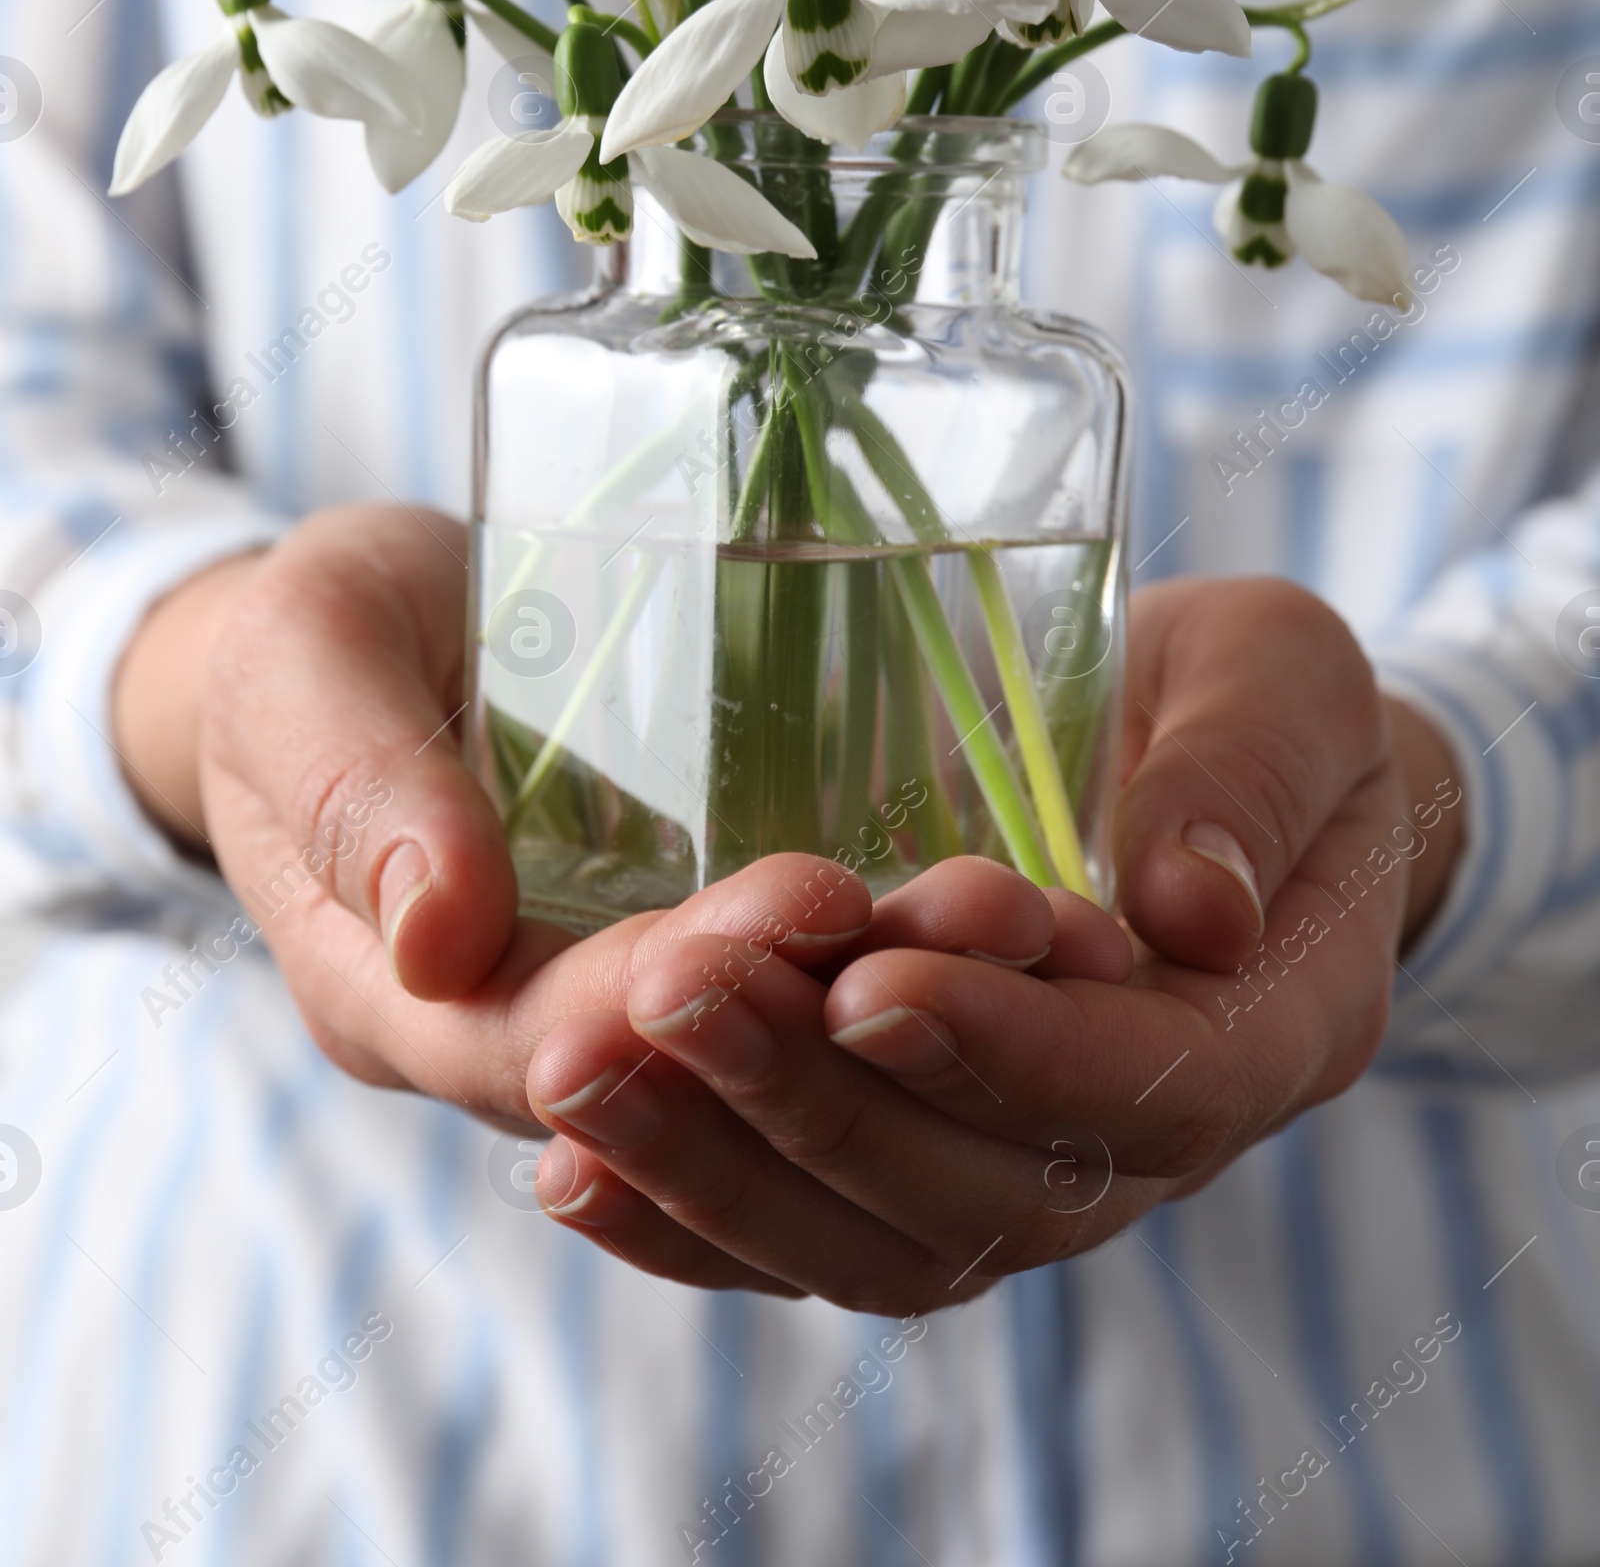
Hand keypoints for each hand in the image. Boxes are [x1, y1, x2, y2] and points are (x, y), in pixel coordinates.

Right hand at [109, 503, 1125, 1295]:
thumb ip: (354, 781)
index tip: (812, 895)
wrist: (358, 650)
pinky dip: (917, 992)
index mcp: (403, 1000)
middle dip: (839, 1007)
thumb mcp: (304, 663)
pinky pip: (807, 1035)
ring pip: (774, 1085)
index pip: (555, 1047)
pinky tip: (1034, 931)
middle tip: (980, 910)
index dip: (686, 996)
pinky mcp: (699, 977)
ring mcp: (620, 1022)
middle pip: (695, 1086)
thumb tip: (439, 932)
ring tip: (1042, 924)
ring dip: (911, 1017)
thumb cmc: (314, 641)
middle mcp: (522, 1045)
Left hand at [522, 577, 1465, 1310]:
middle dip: (817, 1103)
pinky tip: (573, 1168)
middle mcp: (1154, 1144)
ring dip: (723, 1167)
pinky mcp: (928, 1166)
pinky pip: (813, 1233)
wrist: (1225, 768)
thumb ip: (1249, 773)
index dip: (1008, 1053)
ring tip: (584, 1071)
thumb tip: (1195, 905)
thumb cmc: (1260, 703)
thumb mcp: (1284, 681)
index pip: (1147, 1091)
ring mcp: (1034, 1173)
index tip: (867, 984)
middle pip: (984, 1191)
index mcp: (1268, 1030)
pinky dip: (691, 1218)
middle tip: (672, 994)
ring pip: (879, 1239)